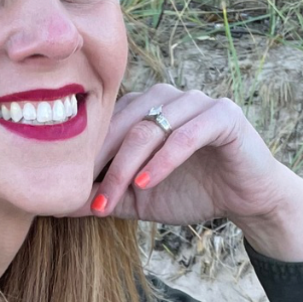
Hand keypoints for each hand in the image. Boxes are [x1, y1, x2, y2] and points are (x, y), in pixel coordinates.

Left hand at [85, 84, 302, 261]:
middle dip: (102, 164)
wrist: (247, 199)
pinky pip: (187, 134)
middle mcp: (167, 96)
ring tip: (111, 198)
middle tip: (88, 199)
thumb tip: (55, 205)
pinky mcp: (224, 115)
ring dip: (127, 165)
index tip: (66, 190)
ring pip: (150, 128)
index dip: (85, 157)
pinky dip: (164, 159)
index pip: (105, 125)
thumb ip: (103, 196)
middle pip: (123, 125)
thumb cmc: (192, 192)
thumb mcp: (139, 198)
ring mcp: (197, 101)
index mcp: (144, 108)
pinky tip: (147, 183)